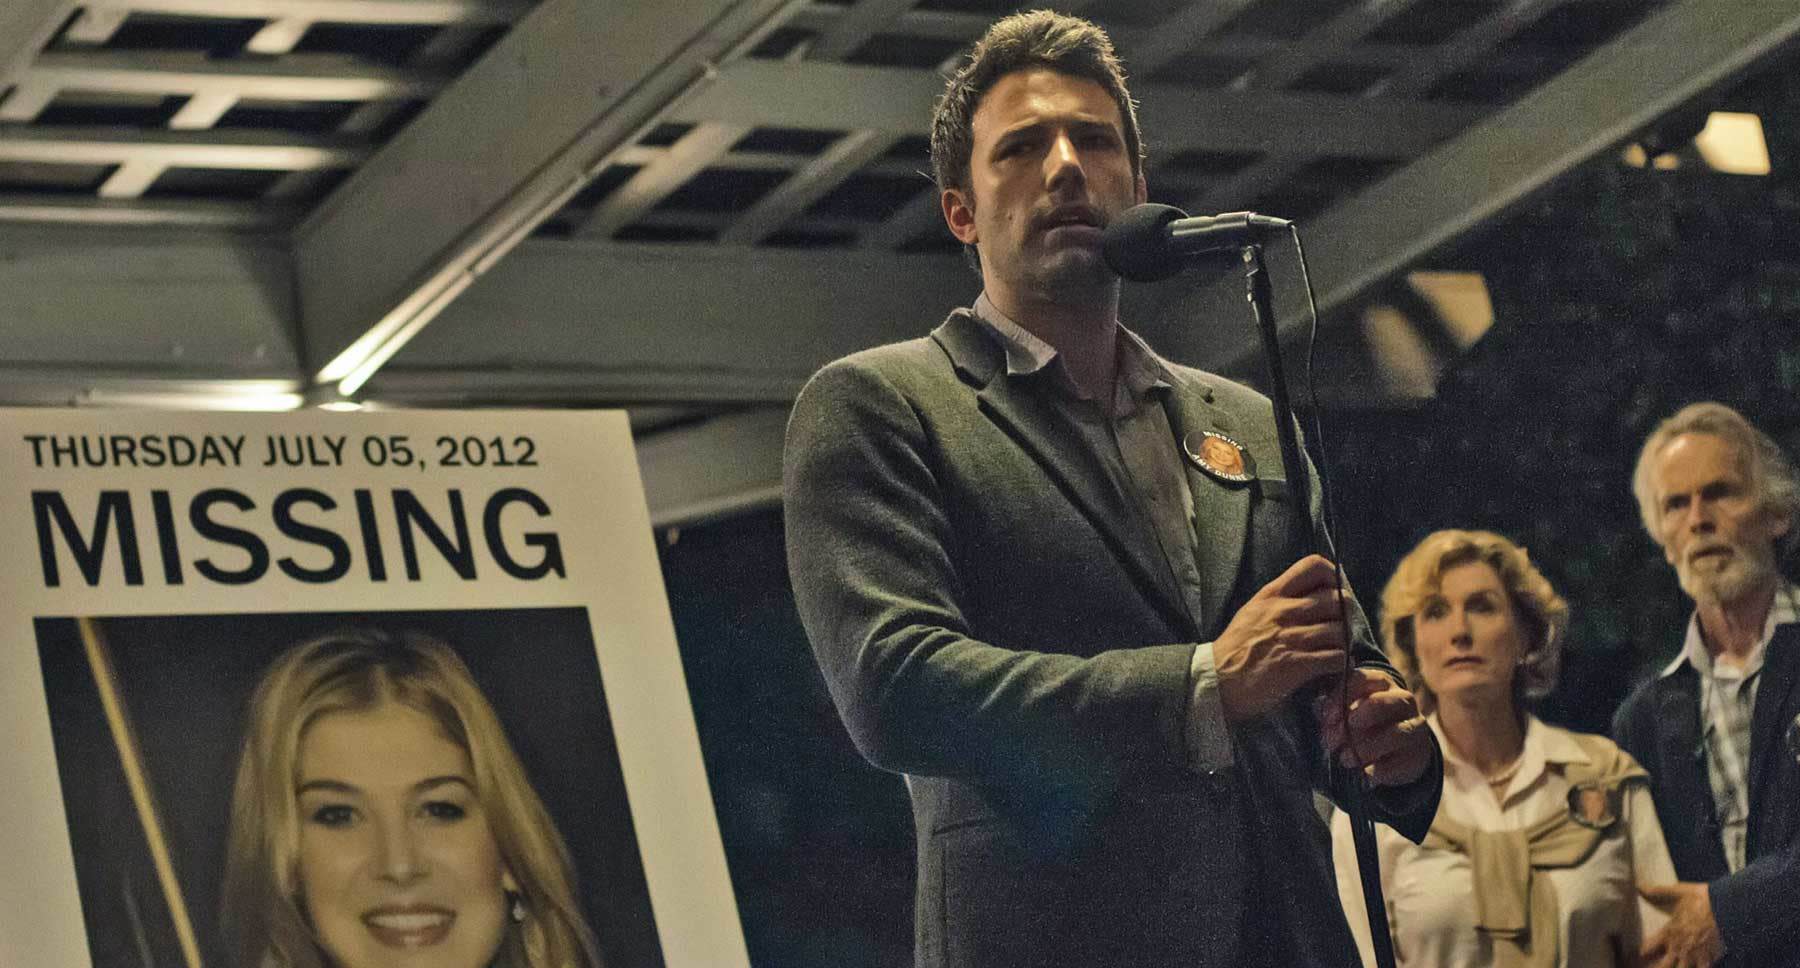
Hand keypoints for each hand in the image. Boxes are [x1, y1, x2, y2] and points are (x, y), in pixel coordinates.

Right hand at [1214, 554, 1349, 722]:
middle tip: (1341, 626)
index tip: (1334, 591)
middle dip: (1345, 614)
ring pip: (1340, 630)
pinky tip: (1332, 667)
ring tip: (1336, 649)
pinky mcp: (1297, 665)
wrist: (1218, 680)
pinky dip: (1340, 663)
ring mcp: (1291, 638)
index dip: (1333, 576)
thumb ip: (1279, 599)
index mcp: (1272, 595)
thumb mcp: (1252, 611)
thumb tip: (1309, 593)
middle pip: (1336, 599)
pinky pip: (1336, 657)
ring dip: (1343, 642)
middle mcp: (1283, 611)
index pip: (1313, 566)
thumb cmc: (1235, 647)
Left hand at [1313, 668, 1430, 786]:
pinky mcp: (1418, 755)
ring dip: (1368, 747)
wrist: (1393, 753)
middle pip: (1391, 701)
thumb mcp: (1345, 713)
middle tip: (1342, 731)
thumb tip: (1319, 711)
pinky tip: (1366, 772)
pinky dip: (1383, 768)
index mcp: (1382, 685)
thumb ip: (1334, 710)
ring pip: (1399, 733)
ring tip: (1345, 758)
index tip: (1327, 715)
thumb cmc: (1361, 725)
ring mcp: (1415, 728)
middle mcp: (1403, 703)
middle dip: (1365, 715)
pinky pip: (1404, 761)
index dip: (1345, 695)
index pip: (1366, 679)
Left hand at [1641, 882, 1723, 967]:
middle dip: (1657, 967)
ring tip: (1675, 966)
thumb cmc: (1700, 899)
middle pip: (1663, 966)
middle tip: (1653, 966)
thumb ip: (1657, 891)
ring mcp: (1693, 955)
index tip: (1640, 954)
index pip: (1648, 947)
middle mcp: (1678, 947)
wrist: (1725, 906)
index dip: (1643, 952)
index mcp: (1667, 933)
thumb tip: (1639, 886)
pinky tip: (1698, 967)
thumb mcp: (1676, 892)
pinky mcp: (1708, 958)